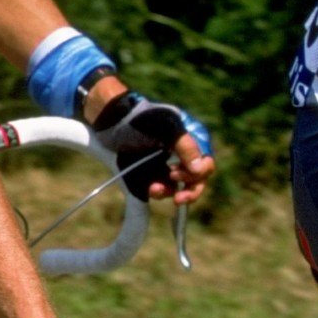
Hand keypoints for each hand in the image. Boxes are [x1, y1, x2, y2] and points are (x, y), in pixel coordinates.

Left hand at [91, 92, 214, 203]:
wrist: (111, 120)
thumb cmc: (141, 118)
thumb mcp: (167, 127)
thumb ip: (185, 146)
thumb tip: (199, 170)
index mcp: (190, 142)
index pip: (205, 163)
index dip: (198, 173)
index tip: (177, 174)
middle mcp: (180, 156)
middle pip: (195, 180)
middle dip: (190, 191)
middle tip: (179, 199)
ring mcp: (165, 165)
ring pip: (178, 188)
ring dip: (170, 192)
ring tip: (154, 189)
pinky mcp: (149, 174)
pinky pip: (160, 189)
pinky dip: (158, 192)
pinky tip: (151, 189)